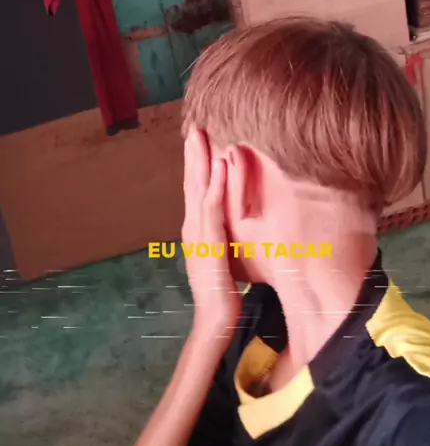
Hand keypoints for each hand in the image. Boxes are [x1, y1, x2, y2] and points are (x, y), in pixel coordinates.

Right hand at [182, 128, 241, 341]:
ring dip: (199, 161)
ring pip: (198, 190)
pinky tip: (219, 165)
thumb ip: (218, 239)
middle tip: (193, 126)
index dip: (195, 165)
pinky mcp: (210, 242)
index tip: (196, 141)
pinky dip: (216, 185)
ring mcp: (199, 234)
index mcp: (196, 230)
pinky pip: (213, 208)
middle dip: (192, 154)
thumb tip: (222, 226)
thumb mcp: (220, 258)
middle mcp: (193, 228)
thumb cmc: (222, 292)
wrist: (215, 319)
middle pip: (191, 184)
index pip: (194, 190)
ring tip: (200, 135)